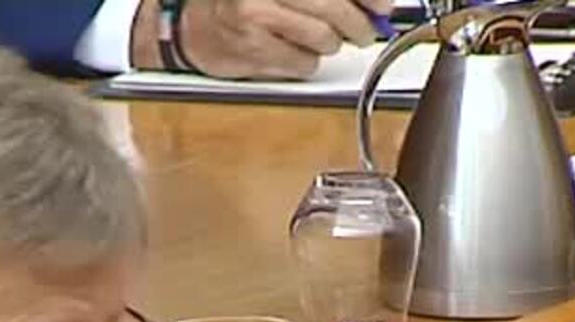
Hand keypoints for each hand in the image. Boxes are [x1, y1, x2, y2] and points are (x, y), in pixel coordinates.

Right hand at [163, 0, 392, 79]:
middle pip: (334, 8)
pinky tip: (293, 52)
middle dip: (358, 25)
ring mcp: (255, 16)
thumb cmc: (243, 4)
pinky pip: (302, 63)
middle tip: (363, 31)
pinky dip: (306, 62)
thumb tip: (374, 5)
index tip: (383, 6)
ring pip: (322, 39)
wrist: (192, 27)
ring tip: (319, 40)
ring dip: (329, 44)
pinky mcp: (251, 49)